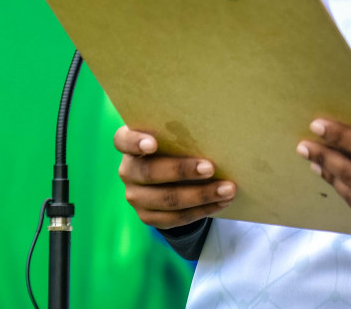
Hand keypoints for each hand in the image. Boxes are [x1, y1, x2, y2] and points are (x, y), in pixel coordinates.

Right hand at [114, 125, 236, 228]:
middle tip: (210, 168)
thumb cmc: (176, 147)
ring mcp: (135, 196)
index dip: (136, 142)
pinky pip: (175, 218)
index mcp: (129, 143)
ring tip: (227, 189)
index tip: (152, 144)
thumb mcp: (174, 137)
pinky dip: (201, 211)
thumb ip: (183, 133)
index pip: (123, 140)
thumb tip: (216, 134)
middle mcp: (128, 170)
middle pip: (150, 172)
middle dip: (182, 170)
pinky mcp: (147, 216)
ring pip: (166, 199)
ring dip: (200, 195)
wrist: (170, 178)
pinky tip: (220, 203)